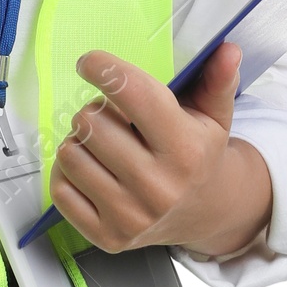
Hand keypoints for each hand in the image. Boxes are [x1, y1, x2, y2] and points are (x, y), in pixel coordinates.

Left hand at [49, 42, 273, 257]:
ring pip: (70, 153)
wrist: (204, 214)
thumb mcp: (214, 115)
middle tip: (111, 117)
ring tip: (103, 144)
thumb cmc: (200, 154)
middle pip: (91, 122)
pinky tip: (91, 169)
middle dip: (95, 110)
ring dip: (80, 140)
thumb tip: (227, 50)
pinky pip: (60, 188)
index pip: (132, 93)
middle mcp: (158, 187)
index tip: (91, 61)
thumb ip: (218, 80)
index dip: (104, 68)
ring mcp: (131, 216)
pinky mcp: (107, 237)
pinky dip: (68, 172)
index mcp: (185, 150)